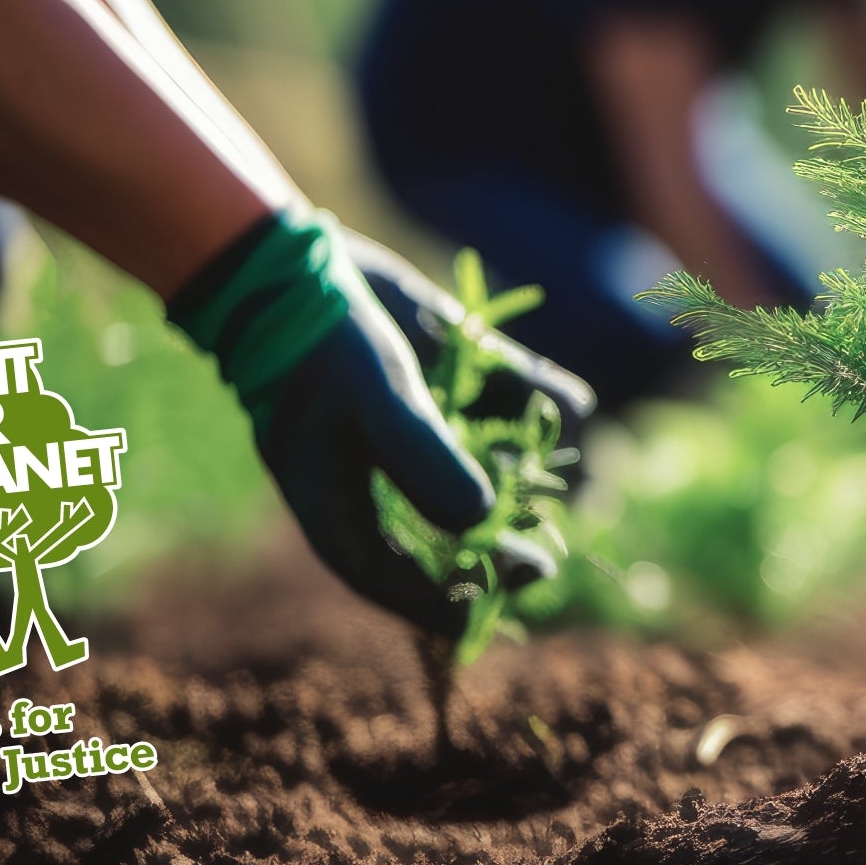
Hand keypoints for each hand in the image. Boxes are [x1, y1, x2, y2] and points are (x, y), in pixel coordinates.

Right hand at [166, 208, 561, 634]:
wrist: (291, 263)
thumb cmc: (321, 343)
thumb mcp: (375, 403)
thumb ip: (424, 460)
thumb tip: (484, 517)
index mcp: (341, 507)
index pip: (395, 580)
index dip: (446, 600)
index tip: (499, 597)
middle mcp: (376, 478)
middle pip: (437, 537)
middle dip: (491, 547)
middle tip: (541, 560)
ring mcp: (406, 430)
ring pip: (472, 470)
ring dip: (518, 476)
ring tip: (559, 482)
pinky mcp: (433, 379)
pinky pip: (492, 399)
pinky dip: (532, 398)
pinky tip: (573, 402)